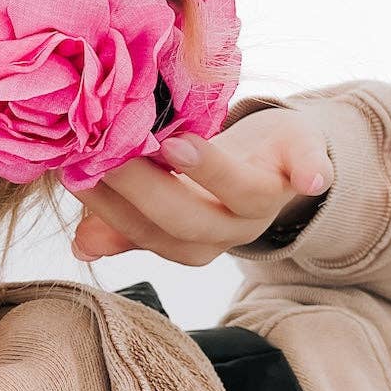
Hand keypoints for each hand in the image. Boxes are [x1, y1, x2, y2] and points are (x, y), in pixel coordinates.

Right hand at [67, 105, 333, 265]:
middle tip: (107, 153)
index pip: (143, 232)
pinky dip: (313, 173)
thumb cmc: (204, 176)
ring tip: (170, 143)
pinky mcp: (303, 162)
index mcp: (191, 242)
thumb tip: (82, 246)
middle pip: (184, 220)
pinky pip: (313, 169)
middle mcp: (230, 230)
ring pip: (241, 196)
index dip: (109, 208)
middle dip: (144, 189)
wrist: (272, 154)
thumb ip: (123, 223)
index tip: (77, 174)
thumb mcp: (161, 198)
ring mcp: (268, 200)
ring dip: (210, 173)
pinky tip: (312, 178)